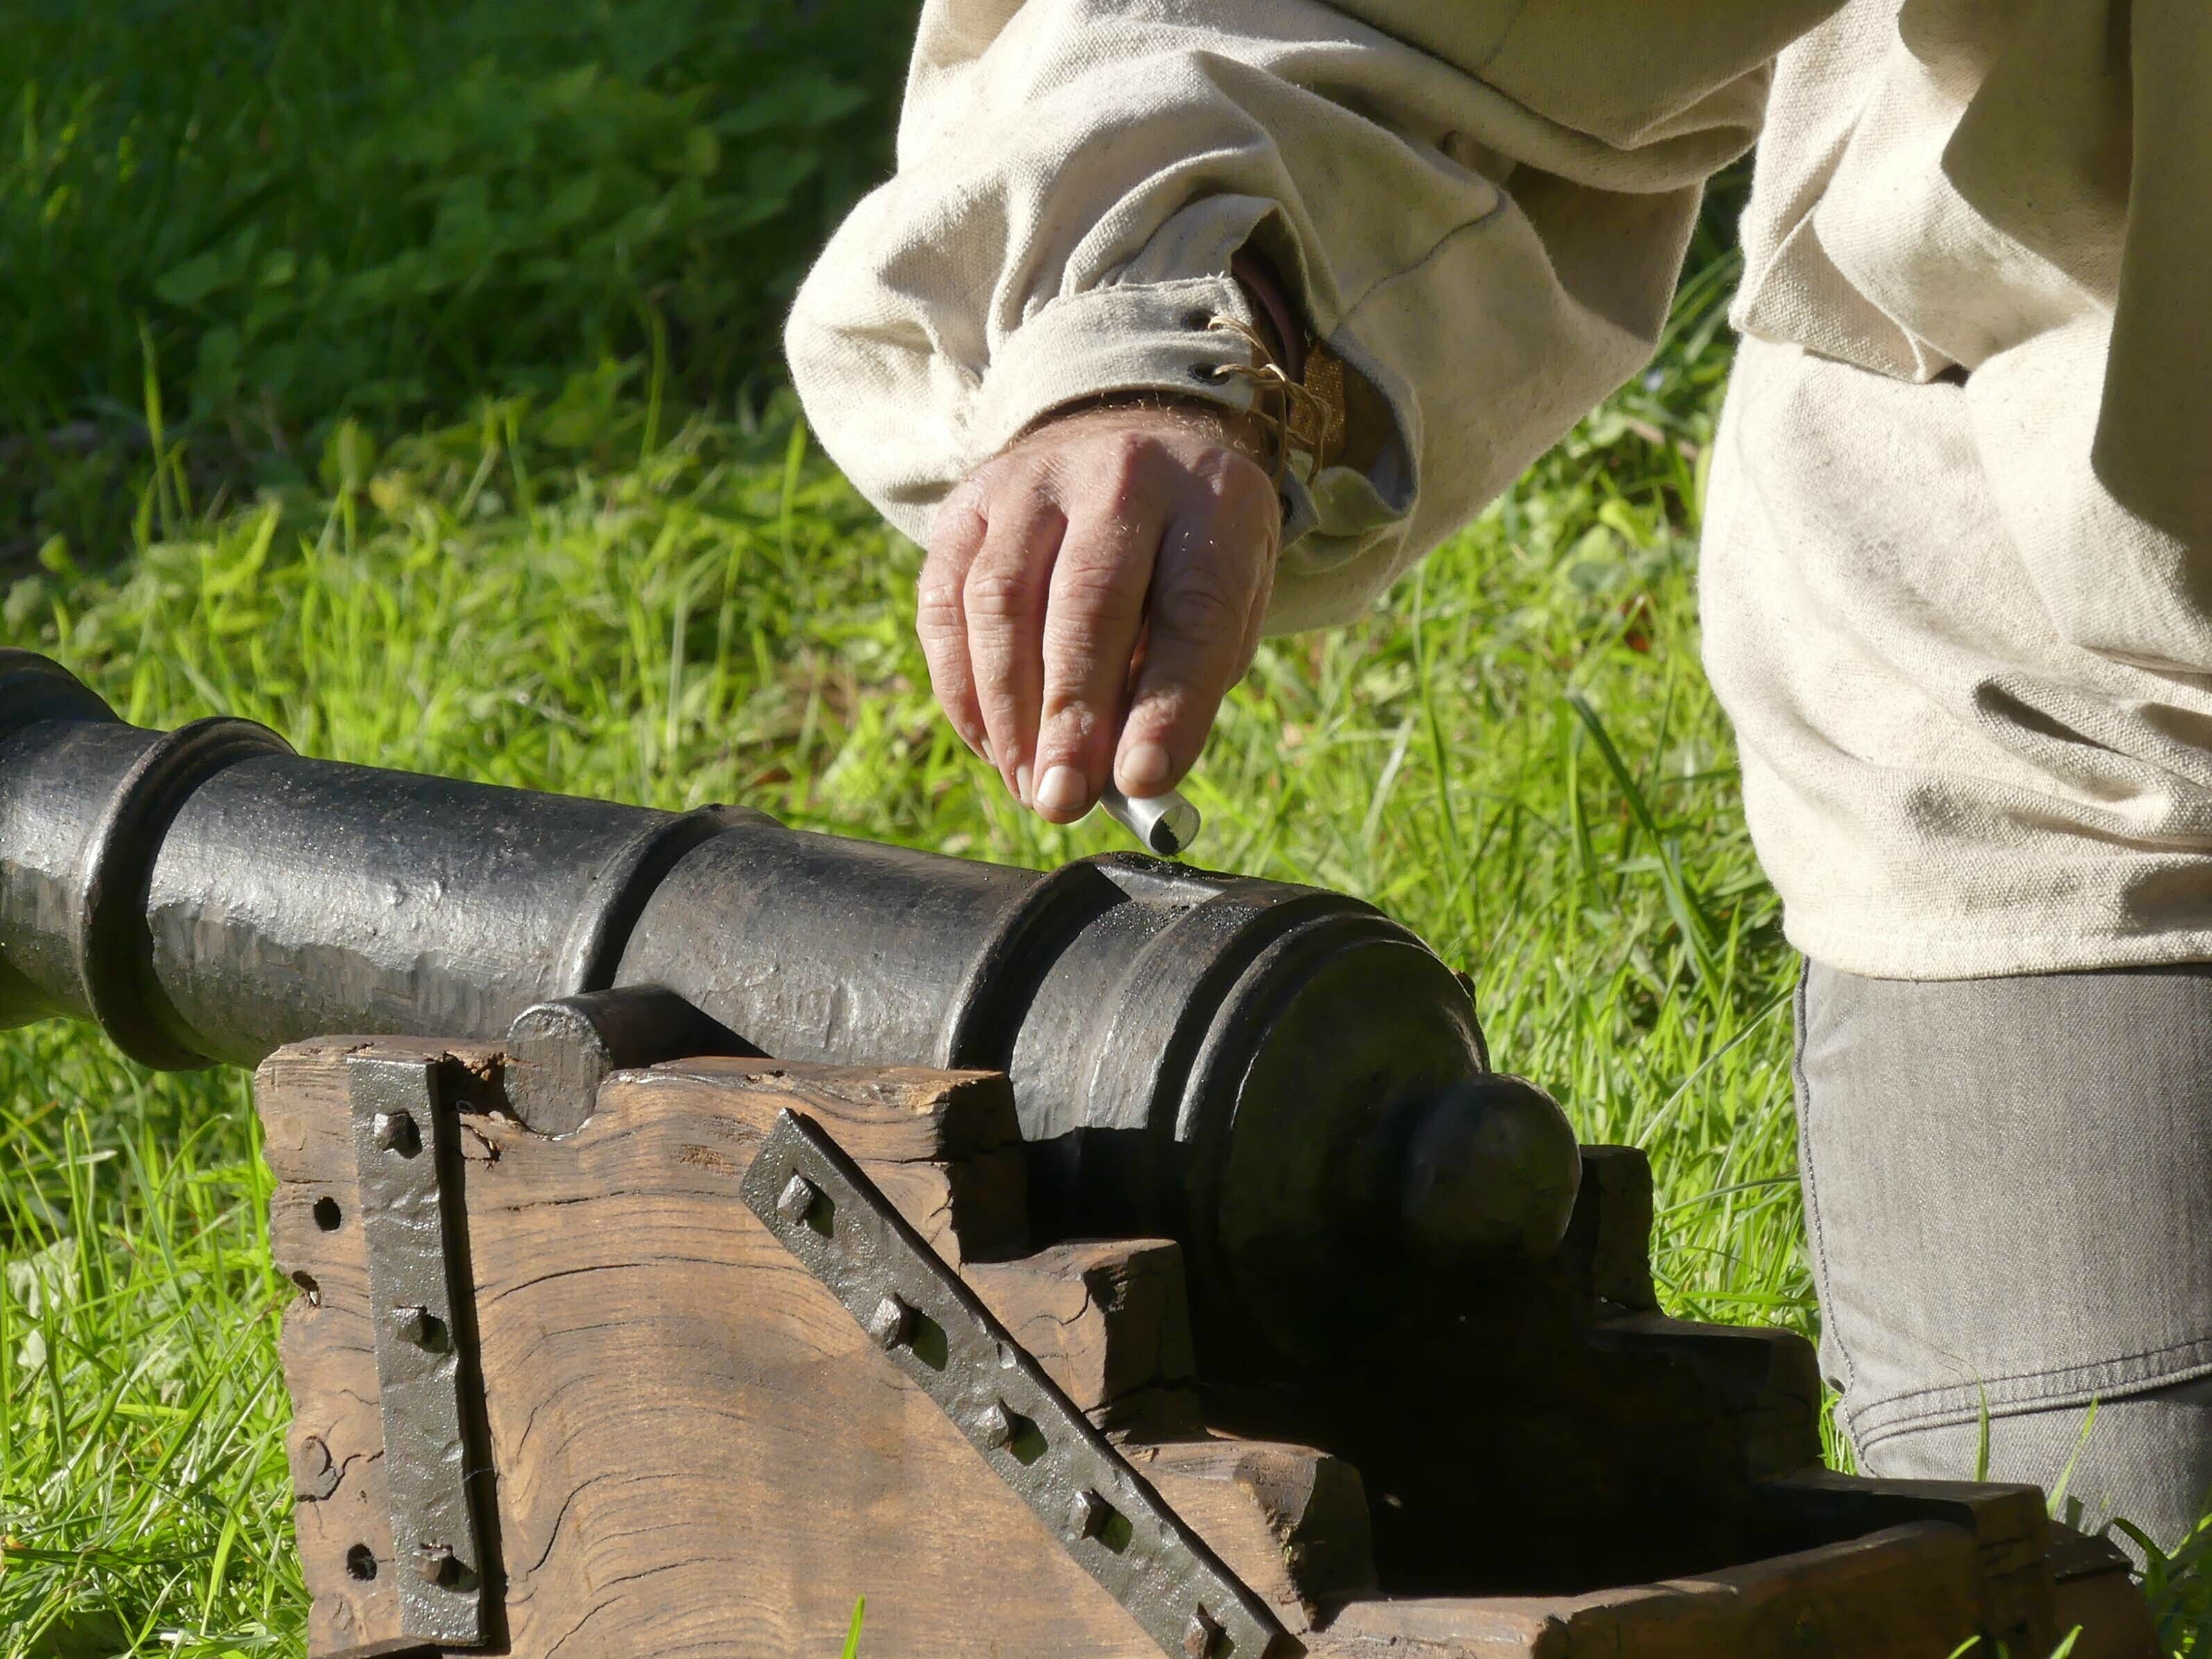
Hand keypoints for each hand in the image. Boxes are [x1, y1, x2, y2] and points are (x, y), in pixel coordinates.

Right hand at [918, 399, 1280, 822]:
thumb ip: (1186, 683)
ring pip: (1001, 601)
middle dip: (1071, 717)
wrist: (1130, 443)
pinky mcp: (969, 502)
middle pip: (1087, 603)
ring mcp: (1035, 481)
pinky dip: (961, 685)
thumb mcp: (1225, 604)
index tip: (1142, 782)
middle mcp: (1122, 476)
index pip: (1194, 610)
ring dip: (1008, 711)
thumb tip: (1122, 781)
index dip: (1167, 704)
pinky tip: (989, 742)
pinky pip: (945, 601)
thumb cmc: (1184, 560)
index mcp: (1213, 503)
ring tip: (1029, 785)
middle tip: (1064, 802)